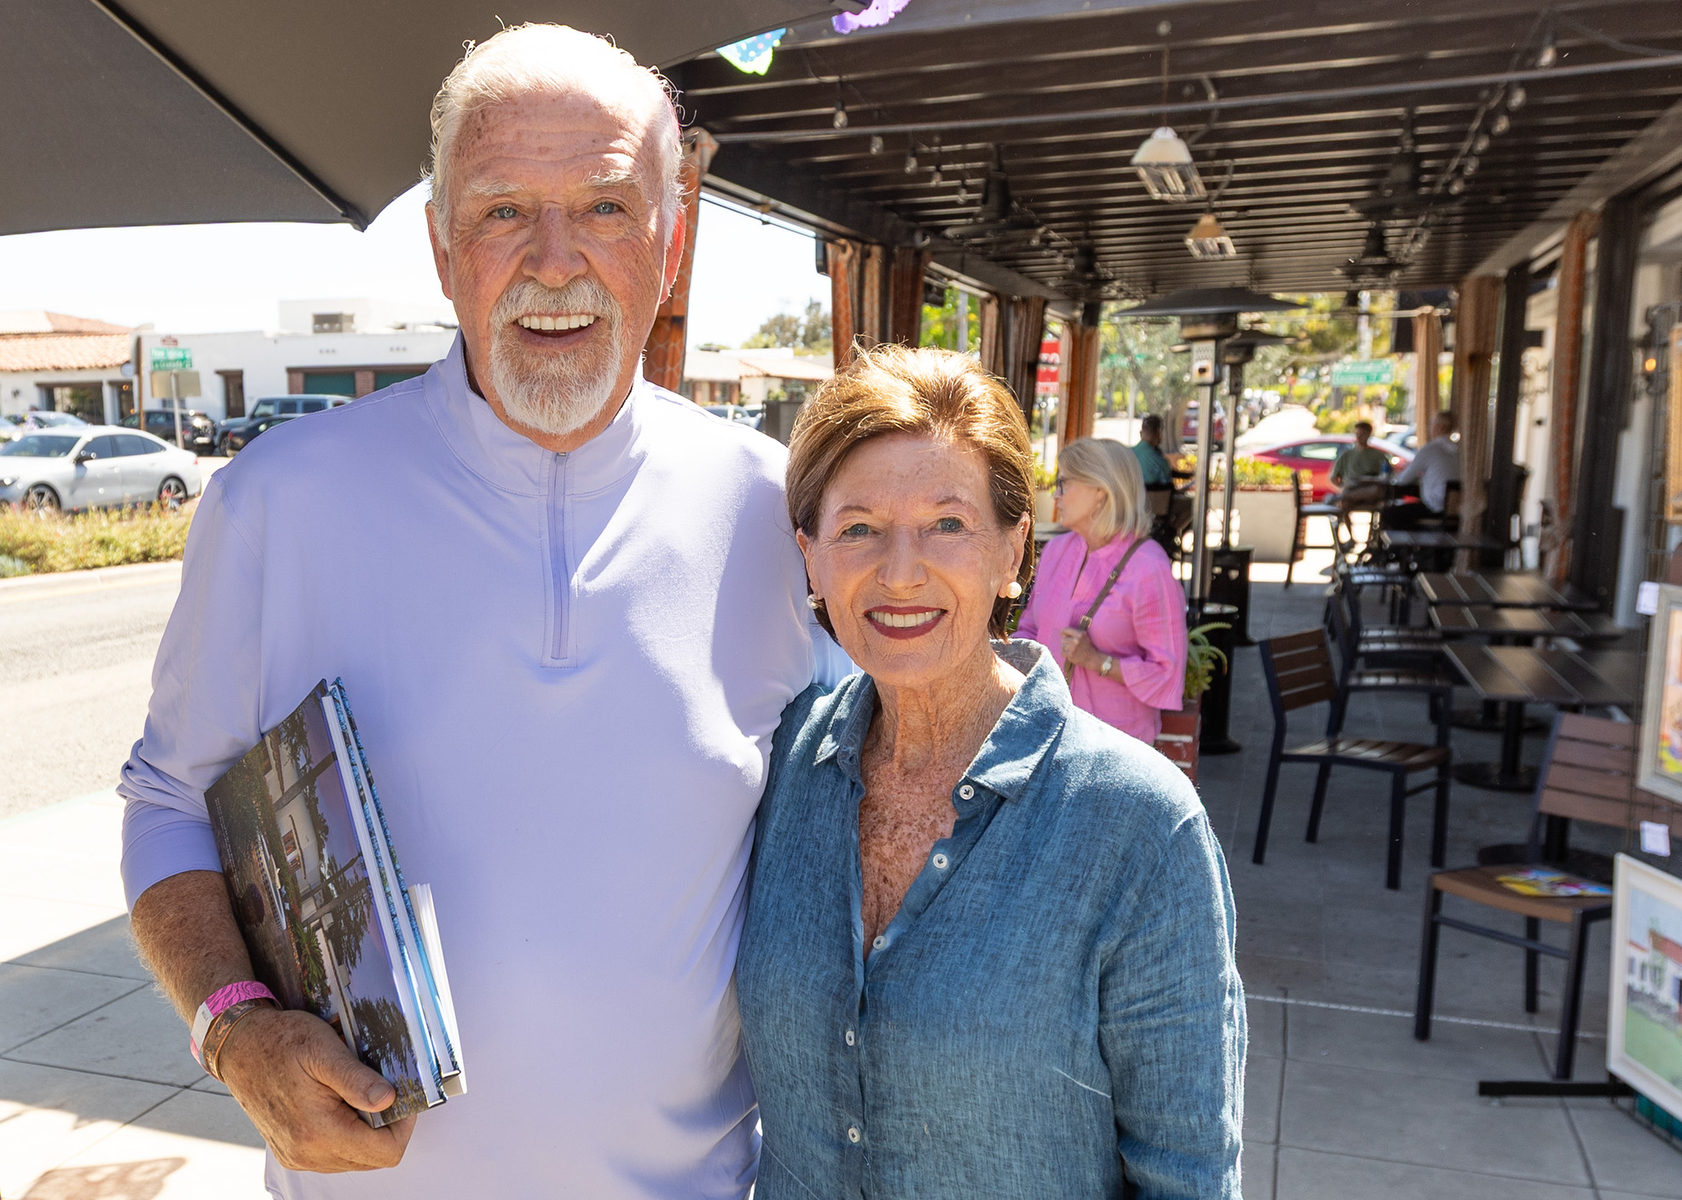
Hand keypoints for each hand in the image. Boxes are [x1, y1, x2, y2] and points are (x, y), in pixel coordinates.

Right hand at [216, 1006, 415, 1171]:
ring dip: (365, 1130)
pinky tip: (338, 1103)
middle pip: (373, 1158)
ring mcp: (297, 1156)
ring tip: (355, 1094)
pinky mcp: (291, 1152)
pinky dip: (345, 1133)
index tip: (401, 1097)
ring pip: (355, 1158)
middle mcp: (306, 1153)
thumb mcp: (323, 1049)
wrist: (240, 1047)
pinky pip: (334, 1155)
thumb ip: (357, 1079)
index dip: (403, 1125)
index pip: (386, 1152)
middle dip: (385, 1127)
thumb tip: (388, 1100)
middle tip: (379, 1090)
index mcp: (317, 1132)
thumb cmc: (279, 1042)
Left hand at [1060, 627, 1100, 671]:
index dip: (1062, 632)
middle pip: (1063, 639)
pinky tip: (1071, 654)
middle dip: (1066, 642)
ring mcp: (1073, 648)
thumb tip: (1062, 633)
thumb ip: (1075, 632)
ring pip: (1063, 646)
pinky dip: (1065, 654)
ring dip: (1066, 649)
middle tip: (1072, 646)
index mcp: (1080, 634)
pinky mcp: (1070, 654)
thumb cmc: (1086, 646)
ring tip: (1073, 650)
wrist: (1091, 658)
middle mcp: (1076, 640)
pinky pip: (1062, 653)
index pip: (1066, 629)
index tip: (1062, 634)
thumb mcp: (1084, 636)